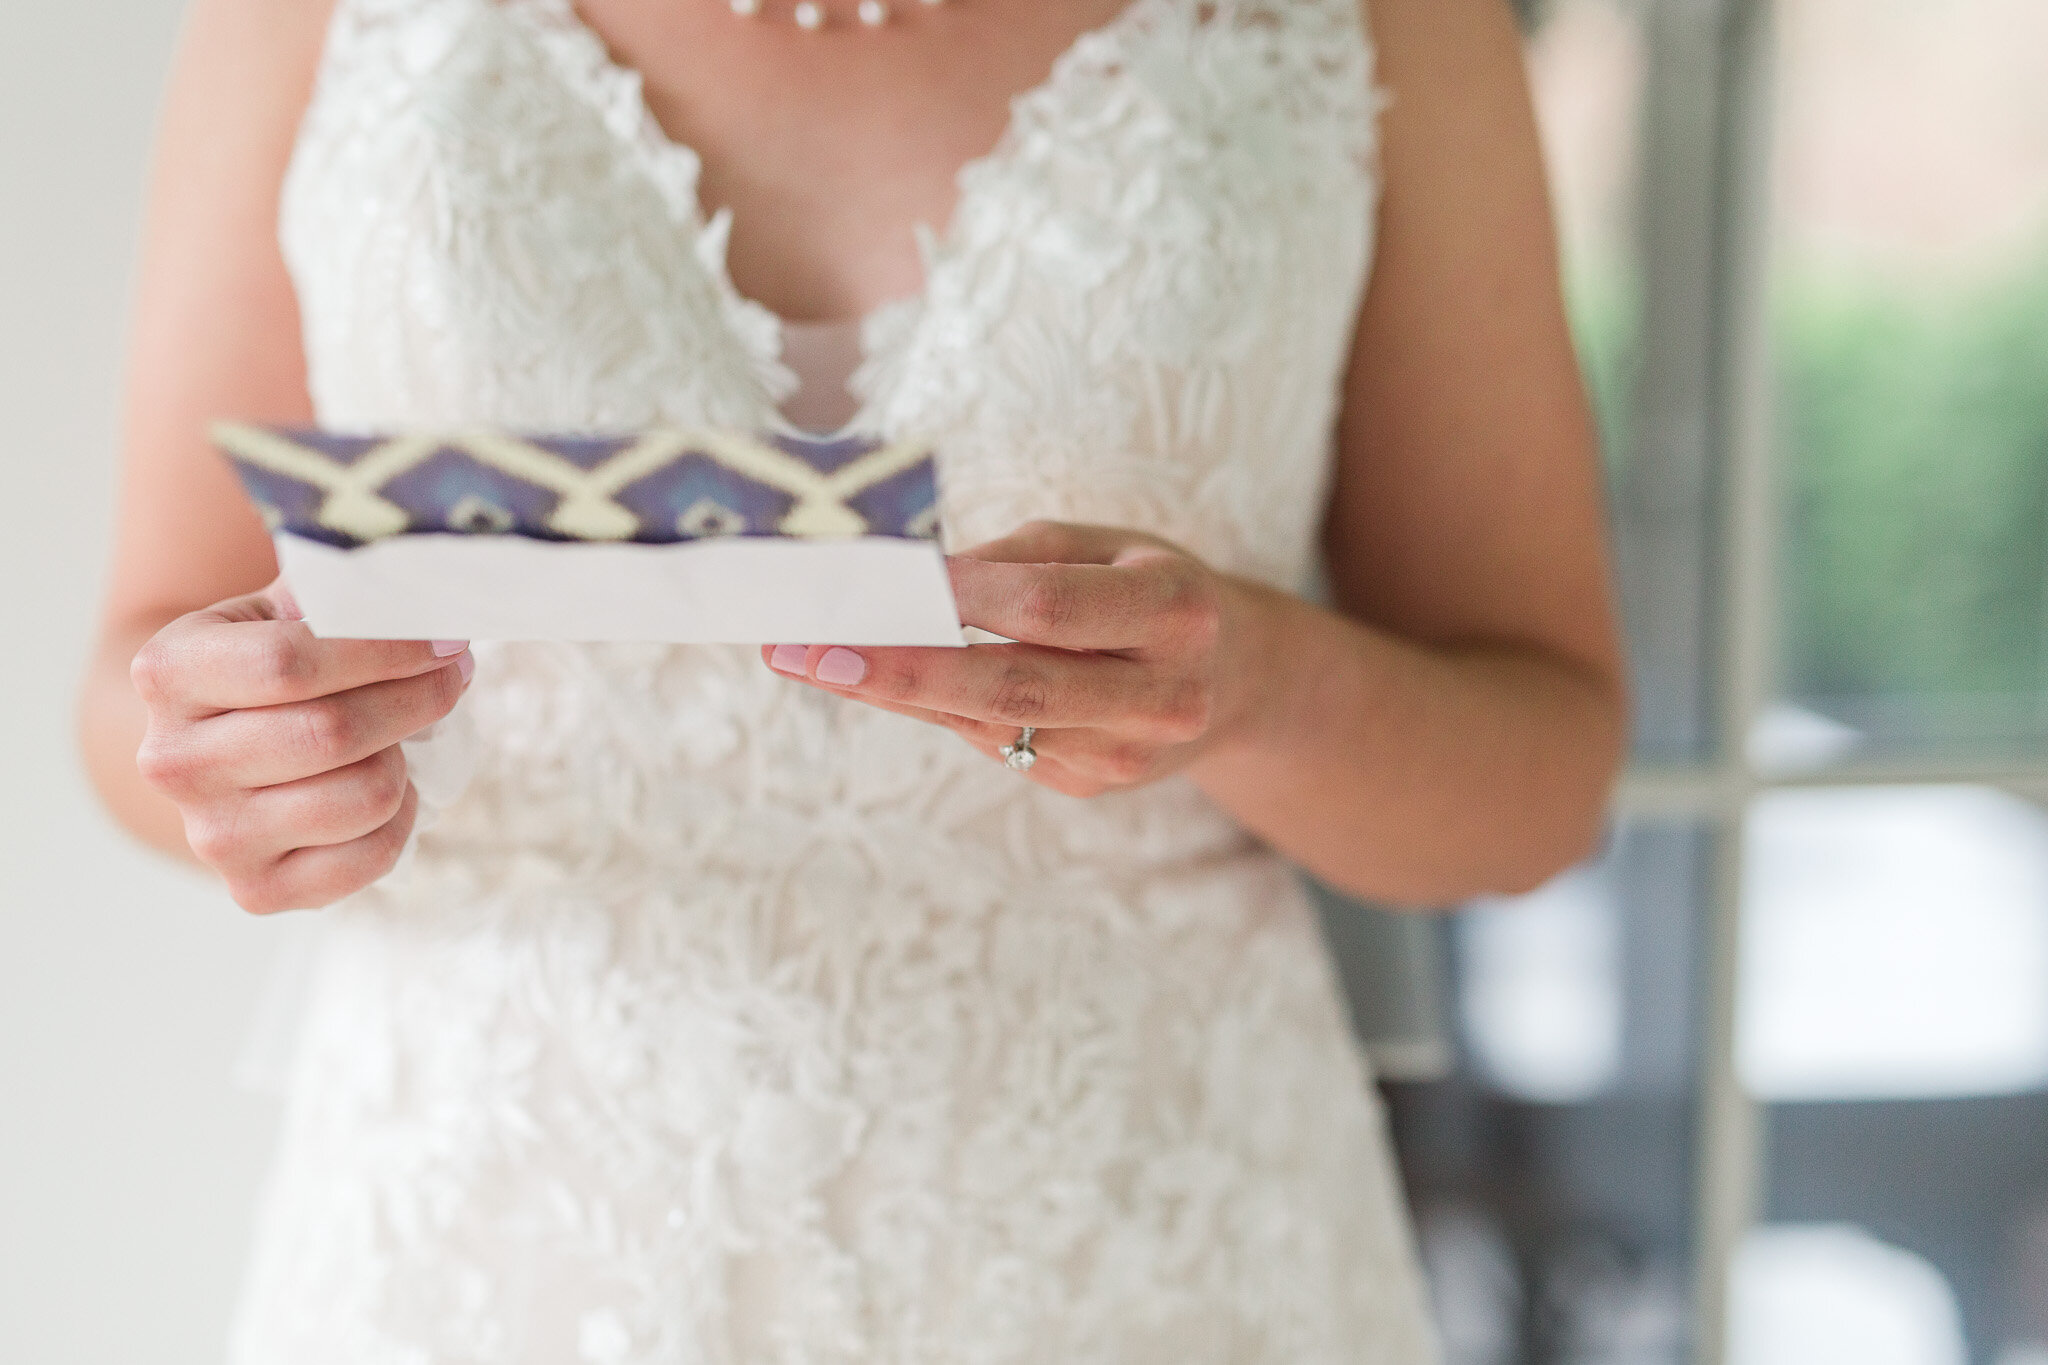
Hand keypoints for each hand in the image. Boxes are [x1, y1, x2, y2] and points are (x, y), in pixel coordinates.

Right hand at [130, 579, 472, 911]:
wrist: (221, 746)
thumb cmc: (269, 662)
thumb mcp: (286, 609)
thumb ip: (342, 594)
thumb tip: (429, 601)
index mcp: (169, 674)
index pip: (289, 664)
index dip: (385, 649)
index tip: (442, 637)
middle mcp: (173, 762)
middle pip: (332, 733)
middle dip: (417, 698)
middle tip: (450, 675)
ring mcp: (211, 837)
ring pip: (364, 795)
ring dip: (406, 757)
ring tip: (403, 734)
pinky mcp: (257, 891)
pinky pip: (373, 856)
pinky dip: (401, 818)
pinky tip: (383, 786)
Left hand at [760, 521, 1274, 796]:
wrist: (1236, 682)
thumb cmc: (1150, 588)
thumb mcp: (1110, 546)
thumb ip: (1016, 559)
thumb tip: (899, 579)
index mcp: (1176, 611)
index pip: (1047, 605)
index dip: (956, 594)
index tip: (871, 578)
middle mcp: (1162, 694)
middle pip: (1010, 685)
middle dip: (896, 666)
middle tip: (803, 648)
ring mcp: (1128, 755)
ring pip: (990, 722)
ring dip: (892, 690)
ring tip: (808, 656)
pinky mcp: (1093, 786)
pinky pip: (996, 741)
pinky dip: (939, 705)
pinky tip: (888, 676)